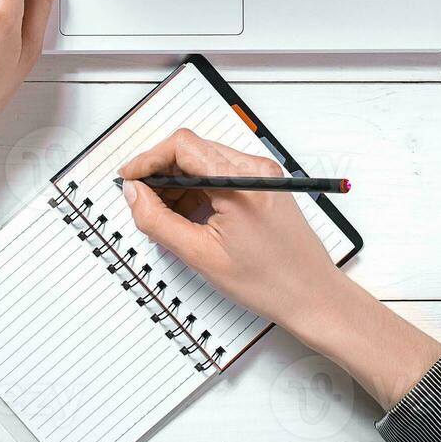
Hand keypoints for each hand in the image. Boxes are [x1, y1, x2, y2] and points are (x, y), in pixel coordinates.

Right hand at [120, 129, 440, 408]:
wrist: (311, 296)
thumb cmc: (270, 282)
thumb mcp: (200, 256)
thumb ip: (158, 221)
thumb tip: (134, 194)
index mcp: (240, 182)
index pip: (182, 146)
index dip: (148, 159)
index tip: (129, 178)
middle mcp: (254, 169)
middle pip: (191, 150)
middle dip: (161, 174)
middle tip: (142, 202)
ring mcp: (261, 175)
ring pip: (203, 162)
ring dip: (178, 184)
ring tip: (169, 219)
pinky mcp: (263, 184)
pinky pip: (219, 174)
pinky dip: (197, 191)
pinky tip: (191, 218)